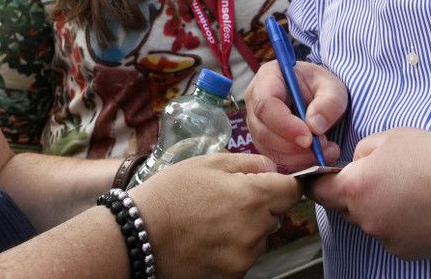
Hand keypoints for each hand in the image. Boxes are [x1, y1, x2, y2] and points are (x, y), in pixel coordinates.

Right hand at [130, 152, 302, 278]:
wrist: (138, 236)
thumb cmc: (171, 194)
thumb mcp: (209, 163)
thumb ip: (249, 163)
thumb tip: (272, 167)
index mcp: (253, 197)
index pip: (292, 190)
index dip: (283, 182)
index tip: (270, 182)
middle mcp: (255, 230)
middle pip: (277, 213)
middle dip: (262, 204)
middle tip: (230, 198)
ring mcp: (244, 256)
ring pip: (262, 236)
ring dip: (249, 227)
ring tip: (215, 218)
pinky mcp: (233, 275)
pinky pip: (245, 255)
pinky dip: (235, 246)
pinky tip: (210, 237)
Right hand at [244, 60, 345, 169]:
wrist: (320, 98)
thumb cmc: (322, 87)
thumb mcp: (333, 88)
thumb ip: (329, 102)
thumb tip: (314, 126)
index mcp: (268, 78)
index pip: (266, 104)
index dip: (285, 124)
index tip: (309, 138)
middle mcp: (255, 102)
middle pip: (264, 131)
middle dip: (294, 145)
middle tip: (324, 147)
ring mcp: (257, 124)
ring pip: (269, 148)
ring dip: (299, 156)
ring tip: (327, 151)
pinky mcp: (264, 143)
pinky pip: (276, 158)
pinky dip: (297, 162)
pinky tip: (317, 156)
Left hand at [308, 128, 430, 258]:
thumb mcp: (392, 137)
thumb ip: (362, 151)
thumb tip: (354, 164)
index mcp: (357, 187)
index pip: (318, 190)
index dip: (315, 180)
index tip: (316, 176)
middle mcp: (366, 218)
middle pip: (343, 206)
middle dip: (352, 191)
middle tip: (379, 174)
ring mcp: (386, 238)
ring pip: (368, 219)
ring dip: (377, 206)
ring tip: (407, 187)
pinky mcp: (405, 251)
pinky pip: (389, 233)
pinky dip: (396, 220)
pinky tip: (418, 204)